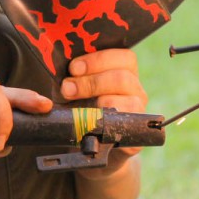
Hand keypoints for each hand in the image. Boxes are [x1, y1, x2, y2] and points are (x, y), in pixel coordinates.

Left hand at [61, 49, 148, 163]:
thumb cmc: (81, 107)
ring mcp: (139, 112)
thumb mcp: (73, 87)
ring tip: (76, 107)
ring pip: (128, 102)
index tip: (73, 68)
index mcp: (125, 71)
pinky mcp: (137, 135)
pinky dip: (106, 124)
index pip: (124, 57)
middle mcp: (136, 89)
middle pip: (123, 78)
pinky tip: (89, 124)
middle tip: (68, 89)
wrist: (89, 142)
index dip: (98, 60)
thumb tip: (59, 65)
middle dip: (91, 82)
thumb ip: (71, 75)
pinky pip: (127, 127)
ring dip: (98, 103)